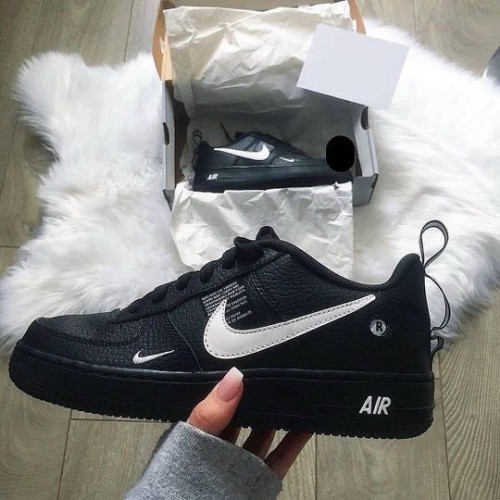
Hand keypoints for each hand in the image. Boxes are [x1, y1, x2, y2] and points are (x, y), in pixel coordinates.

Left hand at [187, 367, 311, 479]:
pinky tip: (308, 423)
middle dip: (260, 395)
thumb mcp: (192, 439)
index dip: (235, 382)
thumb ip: (212, 411)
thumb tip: (236, 373)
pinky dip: (295, 440)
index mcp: (201, 429)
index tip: (254, 359)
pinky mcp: (259, 479)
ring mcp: (242, 462)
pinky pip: (280, 456)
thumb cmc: (183, 474)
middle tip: (280, 368)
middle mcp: (223, 444)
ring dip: (280, 414)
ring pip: (264, 432)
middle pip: (245, 413)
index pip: (220, 398)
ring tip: (297, 389)